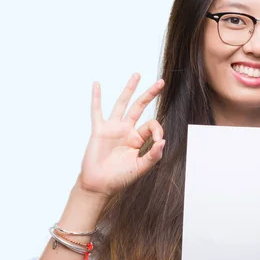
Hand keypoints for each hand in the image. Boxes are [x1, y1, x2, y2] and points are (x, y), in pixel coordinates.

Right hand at [77, 73, 165, 197]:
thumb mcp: (140, 168)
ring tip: (137, 75)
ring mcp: (112, 128)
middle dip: (150, 94)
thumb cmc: (119, 178)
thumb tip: (163, 141)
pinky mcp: (99, 130)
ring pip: (122, 104)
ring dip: (129, 89)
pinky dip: (96, 98)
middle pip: (140, 107)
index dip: (158, 130)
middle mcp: (126, 130)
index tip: (158, 141)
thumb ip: (153, 156)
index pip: (151, 125)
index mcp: (137, 139)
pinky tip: (97, 85)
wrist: (99, 184)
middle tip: (161, 82)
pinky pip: (97, 111)